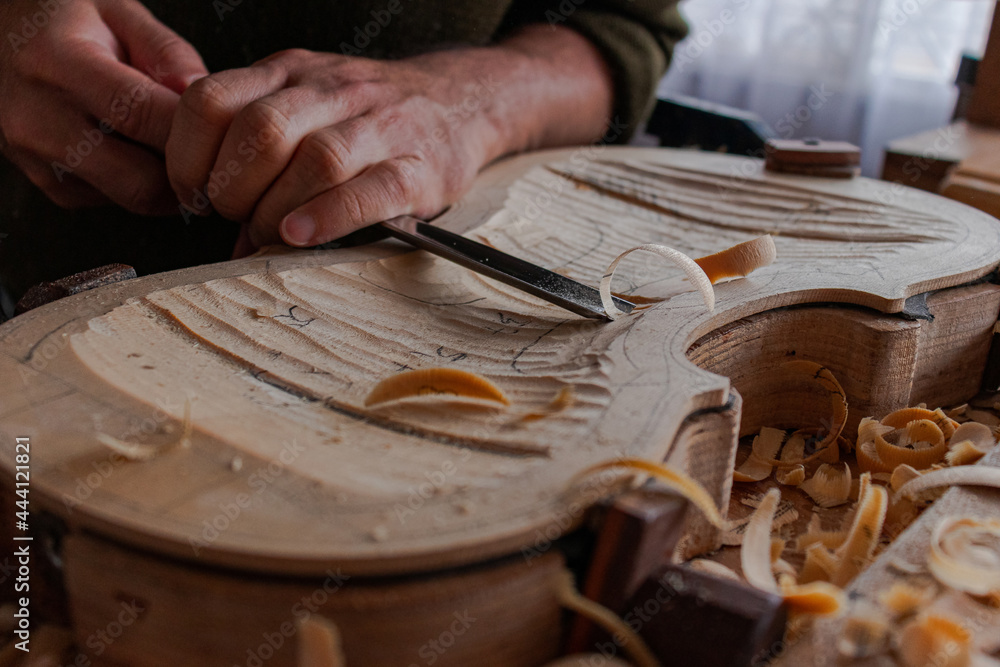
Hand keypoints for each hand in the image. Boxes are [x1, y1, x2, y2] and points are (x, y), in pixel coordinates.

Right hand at [0, 0, 206, 212]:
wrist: (5, 36)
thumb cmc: (68, 20)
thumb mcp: (120, 12)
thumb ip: (167, 51)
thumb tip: (201, 94)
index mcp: (57, 62)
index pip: (140, 115)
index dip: (192, 134)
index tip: (224, 137)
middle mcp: (38, 116)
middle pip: (139, 180)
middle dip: (186, 173)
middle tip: (210, 157)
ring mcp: (36, 157)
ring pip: (131, 198)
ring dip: (166, 183)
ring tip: (173, 148)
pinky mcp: (47, 184)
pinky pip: (113, 201)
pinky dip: (137, 183)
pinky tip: (136, 151)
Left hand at [166, 25, 614, 247]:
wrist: (459, 101)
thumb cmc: (369, 116)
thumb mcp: (304, 102)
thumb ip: (254, 143)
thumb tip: (211, 214)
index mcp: (291, 72)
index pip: (213, 100)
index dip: (187, 154)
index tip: (191, 193)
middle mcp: (332, 90)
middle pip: (262, 130)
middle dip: (233, 188)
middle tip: (234, 218)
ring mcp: (381, 126)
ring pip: (316, 157)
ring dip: (277, 207)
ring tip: (269, 232)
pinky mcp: (420, 168)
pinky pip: (372, 188)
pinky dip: (330, 215)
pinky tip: (303, 233)